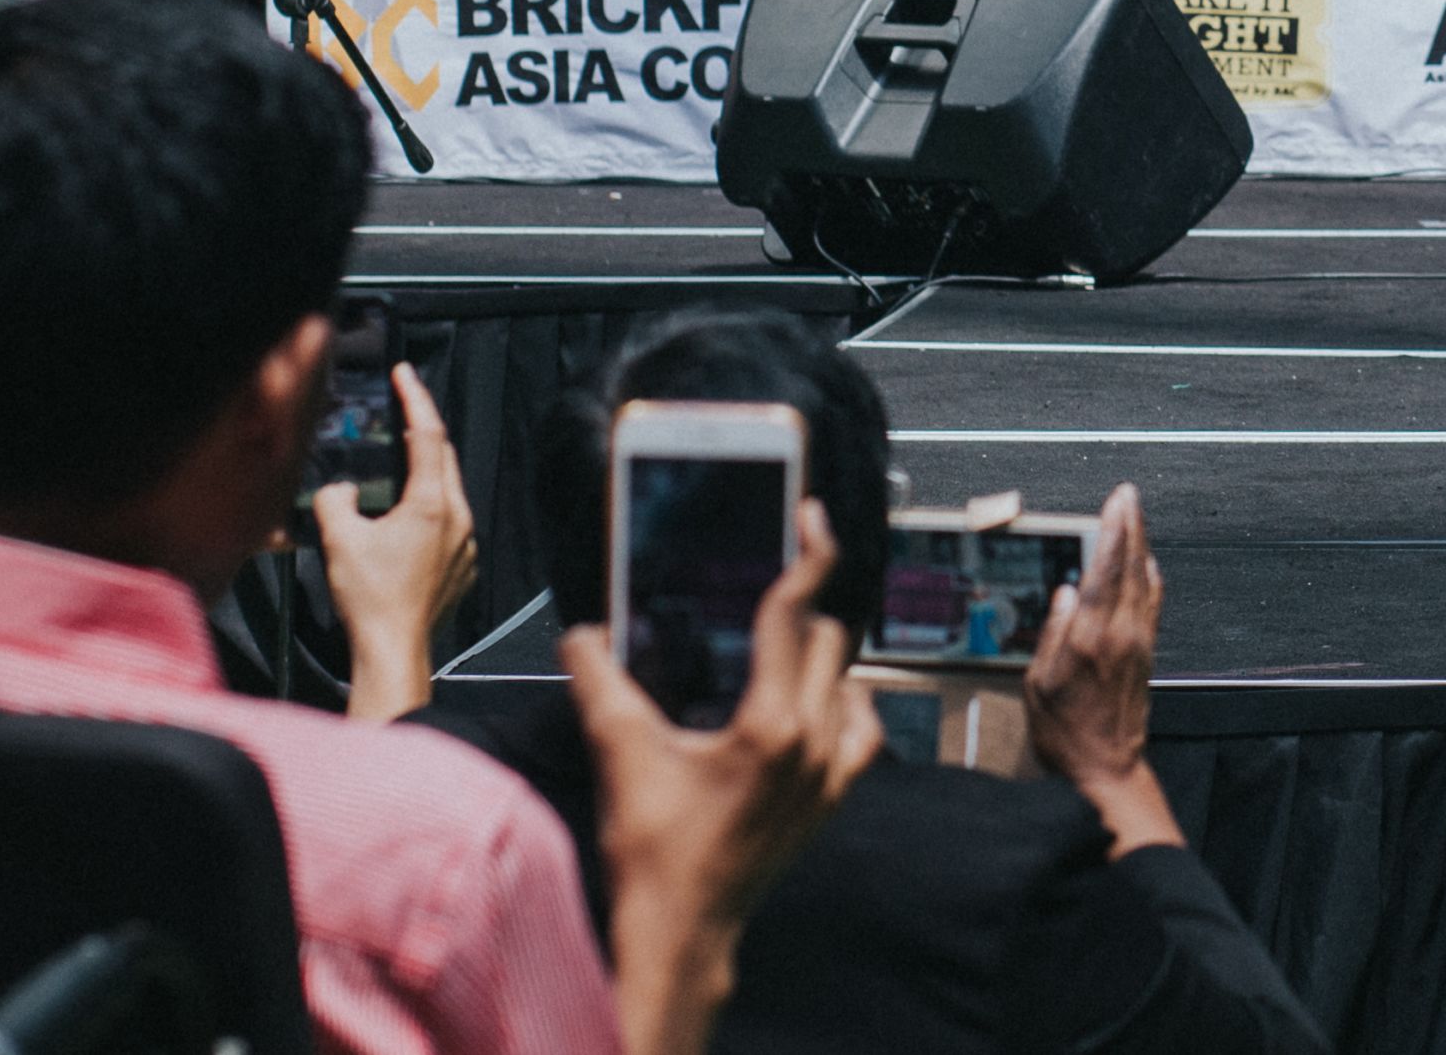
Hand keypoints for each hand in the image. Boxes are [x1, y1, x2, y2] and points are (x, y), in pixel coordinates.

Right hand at [320, 361, 475, 721]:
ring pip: (448, 490)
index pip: (428, 435)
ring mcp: (465, 543)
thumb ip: (334, 500)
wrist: (393, 650)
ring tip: (397, 465)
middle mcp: (458, 518)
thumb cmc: (370, 599)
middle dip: (422, 432)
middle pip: (444, 459)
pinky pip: (448, 521)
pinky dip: (428, 507)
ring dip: (424, 473)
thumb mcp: (338, 540)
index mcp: (432, 504)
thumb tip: (340, 489)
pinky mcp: (462, 564)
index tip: (405, 374)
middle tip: (401, 412)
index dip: (415, 399)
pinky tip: (403, 519)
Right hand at [567, 501, 878, 1054]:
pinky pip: (864, 728)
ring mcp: (833, 772)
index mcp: (771, 723)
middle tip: (758, 602)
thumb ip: (600, 683)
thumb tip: (581, 634)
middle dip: (795, 614)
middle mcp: (816, 742)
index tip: (813, 518)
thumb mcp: (621, 754)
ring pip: (850, 678)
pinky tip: (809, 705)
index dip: (807, 558)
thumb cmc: (653, 849)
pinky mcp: (836, 797)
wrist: (681, 927)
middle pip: (829, 639)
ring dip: (819, 658)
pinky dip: (842, 704)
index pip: (796, 616)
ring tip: (773, 656)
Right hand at [1024, 484, 1181, 854]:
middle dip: (1131, 526)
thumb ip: (1052, 632)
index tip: (1116, 501)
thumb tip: (1065, 593)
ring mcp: (1140, 642)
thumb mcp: (1038, 682)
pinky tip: (1147, 564)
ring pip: (1146, 580)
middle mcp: (1121, 633)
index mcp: (1090, 637)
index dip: (1113, 530)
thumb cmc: (1065, 733)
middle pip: (1132, 566)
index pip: (1106, 569)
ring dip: (1141, 545)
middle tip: (1128, 496)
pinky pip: (1154, 602)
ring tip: (1134, 518)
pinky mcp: (1148, 653)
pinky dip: (1151, 576)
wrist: (1105, 769)